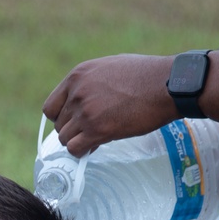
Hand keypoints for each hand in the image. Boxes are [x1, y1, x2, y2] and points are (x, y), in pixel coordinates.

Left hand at [43, 53, 176, 156]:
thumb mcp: (109, 67)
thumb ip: (89, 83)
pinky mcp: (97, 130)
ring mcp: (85, 112)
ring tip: (95, 139)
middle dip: (72, 130)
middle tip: (90, 131)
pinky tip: (95, 147)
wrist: (168, 84)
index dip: (61, 117)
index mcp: (77, 76)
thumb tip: (81, 101)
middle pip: (58, 124)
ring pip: (65, 138)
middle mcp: (77, 93)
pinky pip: (75, 149)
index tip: (73, 121)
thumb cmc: (146, 75)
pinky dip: (82, 152)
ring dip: (78, 142)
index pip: (50, 107)